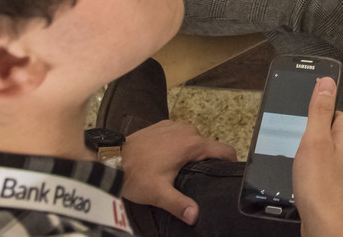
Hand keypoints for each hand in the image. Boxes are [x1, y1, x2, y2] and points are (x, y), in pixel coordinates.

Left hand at [118, 120, 236, 225]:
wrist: (111, 158)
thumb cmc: (138, 175)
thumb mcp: (159, 194)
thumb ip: (180, 205)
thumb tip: (196, 217)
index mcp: (193, 144)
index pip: (225, 150)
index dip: (230, 163)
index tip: (227, 175)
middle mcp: (188, 130)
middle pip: (209, 146)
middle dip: (208, 160)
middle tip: (198, 179)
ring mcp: (175, 125)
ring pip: (194, 139)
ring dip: (193, 152)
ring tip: (182, 170)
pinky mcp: (162, 125)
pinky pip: (180, 134)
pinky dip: (179, 144)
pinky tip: (168, 157)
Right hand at [293, 77, 342, 236]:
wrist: (326, 225)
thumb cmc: (320, 184)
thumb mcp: (314, 139)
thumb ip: (320, 109)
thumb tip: (327, 81)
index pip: (333, 113)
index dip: (315, 119)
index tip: (301, 126)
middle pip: (329, 134)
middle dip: (312, 140)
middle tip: (297, 149)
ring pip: (326, 156)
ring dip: (311, 159)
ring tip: (299, 167)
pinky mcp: (340, 189)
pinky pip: (325, 174)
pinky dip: (313, 176)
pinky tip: (303, 183)